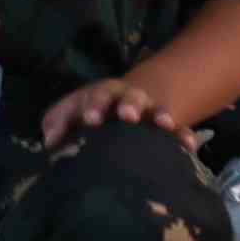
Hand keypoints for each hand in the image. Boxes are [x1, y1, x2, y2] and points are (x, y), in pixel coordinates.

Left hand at [38, 72, 189, 145]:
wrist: (128, 103)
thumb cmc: (93, 112)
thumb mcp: (72, 113)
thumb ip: (59, 123)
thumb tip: (50, 141)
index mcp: (101, 95)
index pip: (94, 97)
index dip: (92, 107)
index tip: (90, 120)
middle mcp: (127, 99)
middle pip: (128, 97)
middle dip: (127, 104)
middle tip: (127, 115)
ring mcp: (150, 111)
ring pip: (157, 109)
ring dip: (160, 114)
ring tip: (164, 123)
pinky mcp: (169, 126)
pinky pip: (179, 130)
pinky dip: (184, 135)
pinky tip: (189, 145)